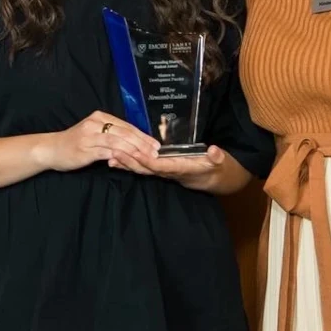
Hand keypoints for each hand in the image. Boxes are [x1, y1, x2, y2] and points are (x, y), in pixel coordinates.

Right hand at [34, 112, 159, 172]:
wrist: (52, 149)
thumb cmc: (75, 142)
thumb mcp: (94, 133)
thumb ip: (111, 135)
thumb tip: (134, 141)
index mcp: (99, 117)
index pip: (126, 126)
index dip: (142, 135)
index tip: (156, 144)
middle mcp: (95, 123)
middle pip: (125, 133)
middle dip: (143, 143)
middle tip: (156, 152)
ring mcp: (90, 136)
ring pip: (118, 142)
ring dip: (135, 150)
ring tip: (147, 158)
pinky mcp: (86, 149)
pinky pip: (107, 152)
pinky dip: (120, 157)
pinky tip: (130, 162)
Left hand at [109, 142, 228, 188]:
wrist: (214, 180)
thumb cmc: (215, 168)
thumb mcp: (219, 162)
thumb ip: (217, 158)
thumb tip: (215, 151)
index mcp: (180, 168)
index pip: (161, 166)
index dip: (147, 160)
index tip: (135, 152)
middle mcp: (168, 172)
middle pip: (145, 169)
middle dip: (130, 161)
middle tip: (114, 152)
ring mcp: (162, 172)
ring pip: (141, 169)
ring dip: (126, 163)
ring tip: (110, 155)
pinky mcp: (159, 170)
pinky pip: (141, 168)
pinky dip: (128, 164)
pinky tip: (115, 159)